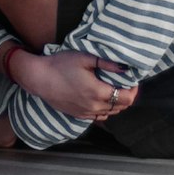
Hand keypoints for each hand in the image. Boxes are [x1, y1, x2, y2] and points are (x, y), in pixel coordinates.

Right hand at [14, 50, 138, 120]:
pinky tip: (101, 98)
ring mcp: (85, 113)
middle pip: (120, 107)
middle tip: (125, 83)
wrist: (39, 78)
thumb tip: (126, 68)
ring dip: (116, 103)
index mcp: (98, 92)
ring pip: (110, 113)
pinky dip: (105, 109)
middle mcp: (94, 106)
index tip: (133, 80)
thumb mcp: (85, 58)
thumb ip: (107, 63)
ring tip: (114, 90)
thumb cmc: (61, 64)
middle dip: (127, 96)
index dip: (134, 90)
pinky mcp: (78, 115)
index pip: (126, 98)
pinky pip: (98, 116)